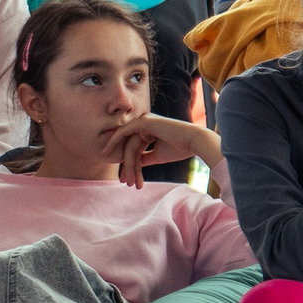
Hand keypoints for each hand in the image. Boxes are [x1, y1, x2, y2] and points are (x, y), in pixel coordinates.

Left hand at [103, 114, 224, 187]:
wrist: (195, 142)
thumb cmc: (180, 148)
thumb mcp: (158, 155)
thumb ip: (144, 158)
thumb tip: (133, 164)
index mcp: (150, 130)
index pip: (136, 148)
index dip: (131, 165)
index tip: (129, 181)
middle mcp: (145, 123)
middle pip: (131, 148)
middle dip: (128, 167)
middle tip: (126, 182)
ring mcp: (143, 120)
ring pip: (129, 145)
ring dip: (128, 164)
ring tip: (128, 180)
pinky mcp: (143, 121)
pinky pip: (124, 133)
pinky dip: (114, 142)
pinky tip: (107, 153)